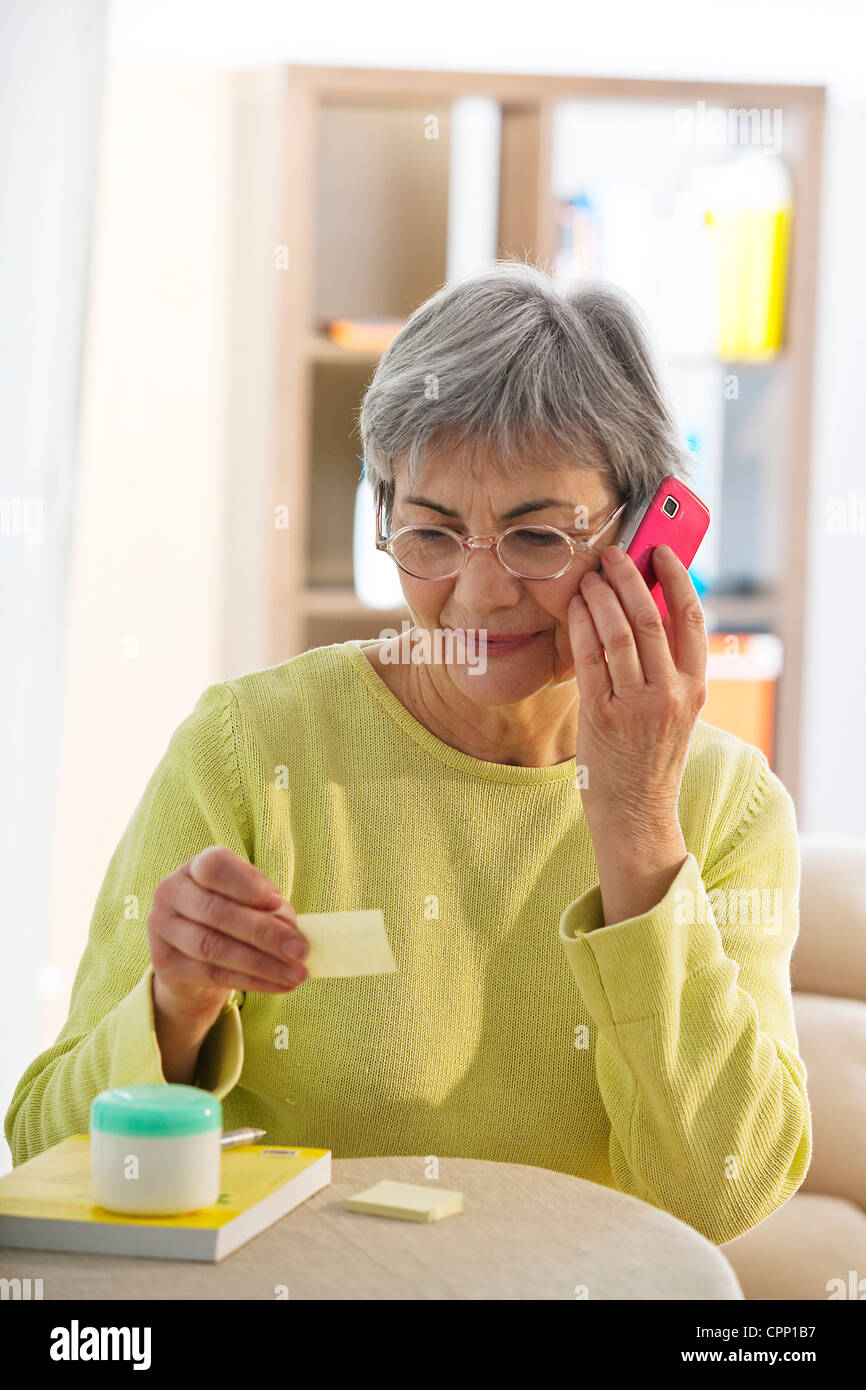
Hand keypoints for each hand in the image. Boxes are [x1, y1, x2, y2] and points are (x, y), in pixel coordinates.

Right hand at [147, 846, 308, 1023]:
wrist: (193, 957)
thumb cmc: (233, 918)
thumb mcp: (253, 903)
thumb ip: (271, 909)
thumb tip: (292, 933)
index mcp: (195, 867)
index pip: (214, 867)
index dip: (246, 884)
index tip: (277, 901)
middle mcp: (171, 892)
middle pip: (216, 912)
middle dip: (264, 933)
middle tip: (300, 950)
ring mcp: (162, 928)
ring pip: (214, 948)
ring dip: (262, 963)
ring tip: (296, 974)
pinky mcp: (166, 964)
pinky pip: (213, 975)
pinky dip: (253, 981)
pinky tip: (280, 984)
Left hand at [567, 543, 707, 838]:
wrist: (636, 812)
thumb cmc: (650, 756)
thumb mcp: (675, 710)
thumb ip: (668, 665)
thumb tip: (648, 607)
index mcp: (695, 688)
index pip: (692, 619)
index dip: (678, 577)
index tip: (662, 550)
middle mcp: (670, 693)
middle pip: (651, 617)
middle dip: (629, 577)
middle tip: (613, 554)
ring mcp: (636, 705)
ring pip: (618, 633)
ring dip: (601, 597)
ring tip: (589, 577)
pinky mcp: (601, 716)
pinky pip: (589, 658)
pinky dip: (581, 626)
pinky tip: (574, 607)